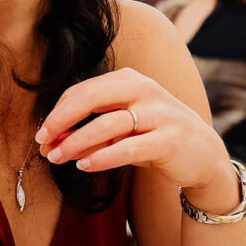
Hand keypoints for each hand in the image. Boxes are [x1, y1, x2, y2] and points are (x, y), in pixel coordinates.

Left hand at [35, 67, 233, 200]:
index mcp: (129, 80)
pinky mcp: (169, 140)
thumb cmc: (154, 138)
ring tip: (57, 158)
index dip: (58, 112)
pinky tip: (84, 165)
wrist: (204, 156)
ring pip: (107, 124)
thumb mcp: (122, 129)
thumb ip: (91, 129)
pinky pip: (128, 148)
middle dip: (61, 120)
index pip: (83, 90)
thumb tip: (53, 140)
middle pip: (91, 98)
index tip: (41, 133)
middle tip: (42, 142)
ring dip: (76, 142)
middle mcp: (145, 90)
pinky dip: (102, 157)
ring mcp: (160, 114)